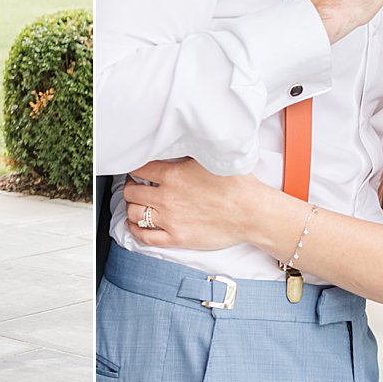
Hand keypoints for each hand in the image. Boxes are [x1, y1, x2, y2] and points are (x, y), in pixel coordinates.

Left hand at [123, 158, 254, 250]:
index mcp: (173, 174)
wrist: (251, 212)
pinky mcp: (177, 238)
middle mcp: (167, 197)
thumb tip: (176, 143)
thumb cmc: (236, 184)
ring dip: (132, 208)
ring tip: (137, 205)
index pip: (138, 169)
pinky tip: (137, 225)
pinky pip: (145, 237)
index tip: (137, 170)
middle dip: (131, 188)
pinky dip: (136, 230)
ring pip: (134, 213)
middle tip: (136, 186)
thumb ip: (187, 153)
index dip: (135, 168)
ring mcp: (170, 219)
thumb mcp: (209, 158)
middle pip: (131, 192)